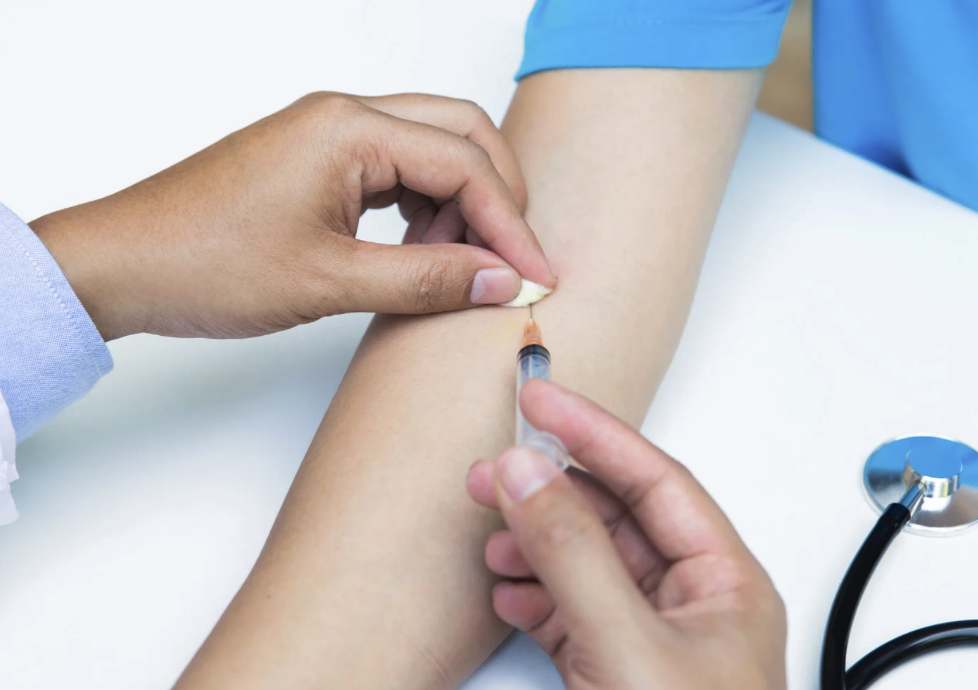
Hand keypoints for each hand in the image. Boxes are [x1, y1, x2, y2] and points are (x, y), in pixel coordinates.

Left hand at [30, 92, 554, 339]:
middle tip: (514, 262)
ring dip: (462, 204)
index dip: (511, 224)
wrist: (124, 264)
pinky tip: (423, 251)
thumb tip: (500, 279)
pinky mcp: (319, 163)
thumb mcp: (329, 281)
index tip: (536, 277)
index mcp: (349, 130)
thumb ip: (425, 278)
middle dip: (498, 197)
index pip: (465, 164)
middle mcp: (345, 118)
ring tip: (461, 267)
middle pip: (461, 135)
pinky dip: (425, 208)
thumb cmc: (204, 263)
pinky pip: (397, 171)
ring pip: (431, 150)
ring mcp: (330, 137)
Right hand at [467, 380, 785, 689]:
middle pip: (613, 517)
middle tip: (494, 471)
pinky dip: (532, 596)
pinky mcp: (613, 671)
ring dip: (534, 545)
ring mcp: (649, 638)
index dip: (595, 434)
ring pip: (584, 564)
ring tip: (495, 540)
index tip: (540, 402)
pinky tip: (508, 592)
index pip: (655, 480)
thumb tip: (528, 475)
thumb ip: (576, 556)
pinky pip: (567, 610)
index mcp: (725, 583)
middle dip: (549, 492)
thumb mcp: (630, 644)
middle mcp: (690, 603)